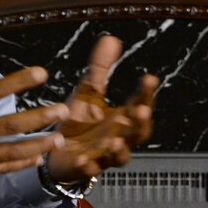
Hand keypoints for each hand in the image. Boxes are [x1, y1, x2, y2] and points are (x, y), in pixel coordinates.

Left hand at [44, 35, 158, 183]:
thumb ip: (100, 68)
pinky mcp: (85, 167)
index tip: (149, 78)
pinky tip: (85, 160)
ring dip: (120, 150)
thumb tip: (112, 38)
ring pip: (120, 156)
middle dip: (140, 123)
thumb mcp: (89, 91)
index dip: (146, 92)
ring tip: (115, 142)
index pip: (140, 103)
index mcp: (123, 117)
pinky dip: (89, 166)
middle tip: (140, 110)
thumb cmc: (80, 120)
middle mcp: (119, 137)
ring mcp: (104, 154)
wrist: (58, 150)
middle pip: (138, 133)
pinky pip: (90, 169)